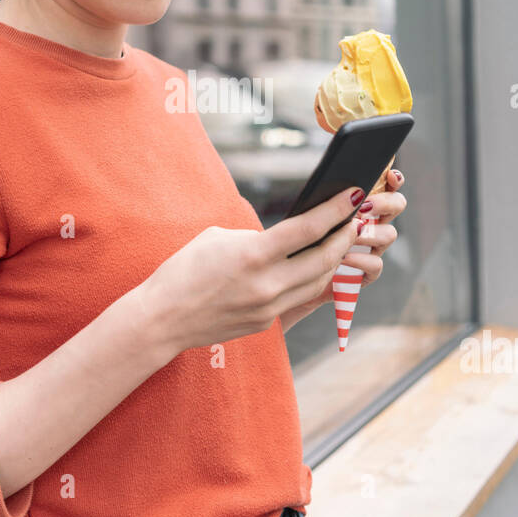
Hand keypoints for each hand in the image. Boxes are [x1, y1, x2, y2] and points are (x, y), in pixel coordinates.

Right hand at [138, 186, 371, 353]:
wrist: (162, 318)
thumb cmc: (183, 269)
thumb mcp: (218, 237)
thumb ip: (255, 236)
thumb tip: (283, 238)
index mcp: (254, 254)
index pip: (309, 228)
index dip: (337, 210)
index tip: (355, 194)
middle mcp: (267, 283)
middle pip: (325, 258)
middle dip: (345, 236)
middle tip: (355, 220)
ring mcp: (269, 307)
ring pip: (318, 281)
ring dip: (333, 259)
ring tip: (340, 241)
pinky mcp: (266, 322)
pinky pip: (297, 298)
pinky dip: (309, 279)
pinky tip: (312, 266)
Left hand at [279, 168, 407, 329]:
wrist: (289, 276)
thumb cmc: (298, 237)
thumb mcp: (309, 213)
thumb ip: (325, 200)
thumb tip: (330, 183)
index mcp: (361, 203)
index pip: (386, 185)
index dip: (393, 179)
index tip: (390, 176)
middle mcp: (371, 222)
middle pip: (396, 205)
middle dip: (385, 203)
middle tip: (365, 206)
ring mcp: (371, 248)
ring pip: (388, 234)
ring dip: (371, 231)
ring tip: (352, 231)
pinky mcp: (364, 273)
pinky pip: (375, 265)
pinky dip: (362, 260)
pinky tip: (344, 257)